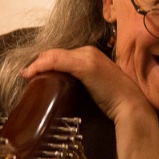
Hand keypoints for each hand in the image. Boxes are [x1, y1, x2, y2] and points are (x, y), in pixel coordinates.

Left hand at [22, 46, 156, 127]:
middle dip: (39, 64)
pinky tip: (29, 75)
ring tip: (27, 77)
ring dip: (37, 65)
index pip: (61, 55)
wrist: (132, 107)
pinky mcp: (86, 65)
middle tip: (28, 78)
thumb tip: (61, 91)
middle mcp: (88, 51)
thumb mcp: (93, 89)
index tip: (32, 76)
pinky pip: (56, 61)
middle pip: (54, 53)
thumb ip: (80, 85)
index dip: (44, 64)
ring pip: (53, 56)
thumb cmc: (114, 102)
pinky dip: (40, 66)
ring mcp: (87, 57)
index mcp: (91, 55)